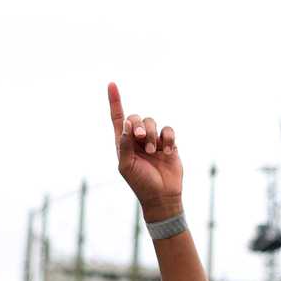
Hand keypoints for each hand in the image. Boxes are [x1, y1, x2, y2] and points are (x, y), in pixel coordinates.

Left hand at [107, 82, 182, 221]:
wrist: (161, 196)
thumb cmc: (140, 183)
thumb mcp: (126, 166)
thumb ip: (124, 145)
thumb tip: (126, 124)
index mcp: (123, 144)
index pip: (118, 119)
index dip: (115, 101)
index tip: (111, 84)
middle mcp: (137, 139)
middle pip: (136, 118)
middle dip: (138, 125)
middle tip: (141, 139)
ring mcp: (153, 140)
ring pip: (152, 122)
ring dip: (153, 135)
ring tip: (154, 151)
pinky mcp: (169, 143)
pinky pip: (168, 129)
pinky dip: (168, 137)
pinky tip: (167, 150)